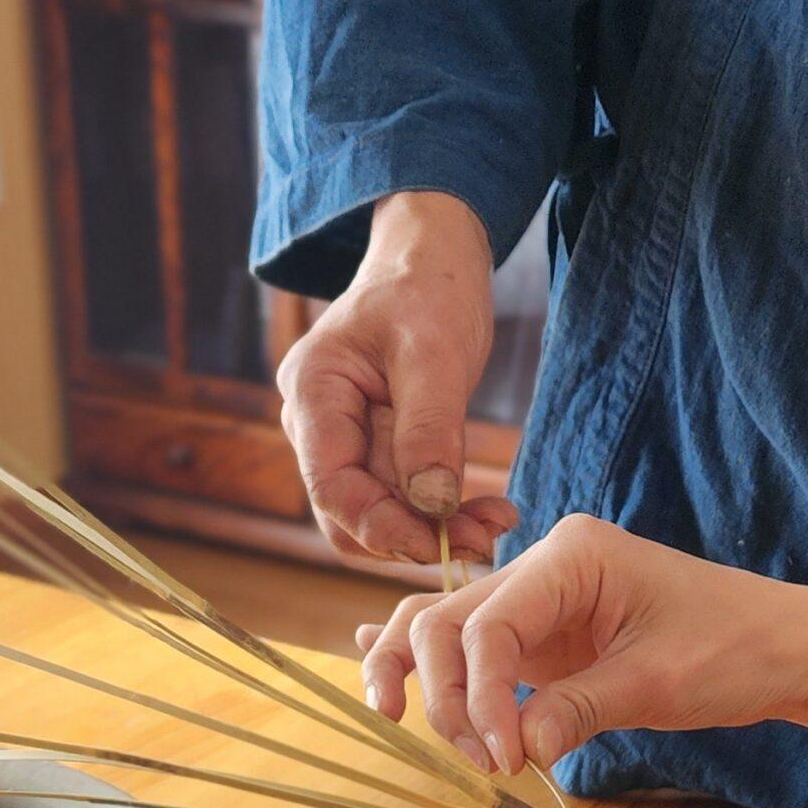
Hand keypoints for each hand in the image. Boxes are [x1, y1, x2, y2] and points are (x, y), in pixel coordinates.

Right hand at [276, 189, 518, 565]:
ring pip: (380, 515)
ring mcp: (348, 441)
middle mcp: (318, 426)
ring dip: (434, 531)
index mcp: (313, 393)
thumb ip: (429, 429)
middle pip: (348, 514)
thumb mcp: (435, 352)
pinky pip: (405, 500)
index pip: (330, 486)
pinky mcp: (381, 450)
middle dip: (410, 538)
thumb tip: (431, 506)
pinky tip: (488, 511)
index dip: (379, 526)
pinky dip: (445, 513)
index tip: (436, 547)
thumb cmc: (427, 288)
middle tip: (482, 543)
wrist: (434, 260)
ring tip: (495, 525)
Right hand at [358, 512, 807, 770]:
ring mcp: (537, 599)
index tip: (502, 760)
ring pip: (443, 628)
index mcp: (571, 556)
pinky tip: (386, 679)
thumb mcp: (655, 684)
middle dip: (447, 694)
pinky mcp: (542, 635)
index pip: (486, 625)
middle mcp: (542, 566)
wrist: (783, 647)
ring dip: (426, 681)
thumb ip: (575, 711)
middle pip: (445, 620)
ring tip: (407, 727)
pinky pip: (472, 647)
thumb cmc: (734, 649)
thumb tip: (510, 751)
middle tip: (480, 762)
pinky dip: (437, 670)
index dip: (478, 696)